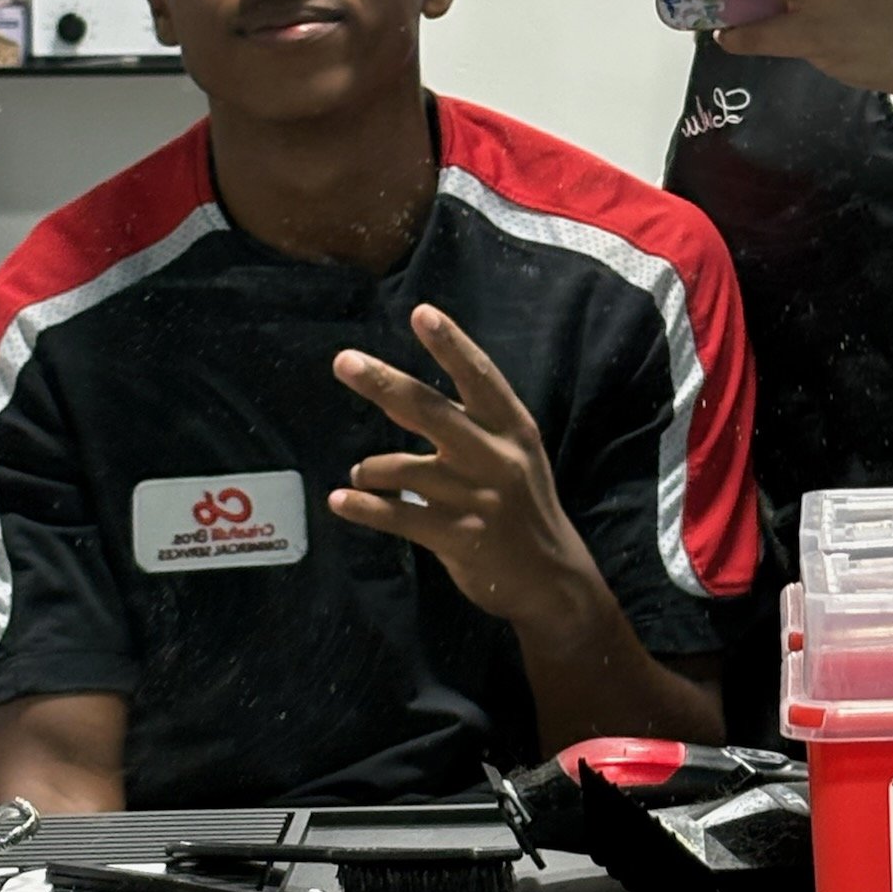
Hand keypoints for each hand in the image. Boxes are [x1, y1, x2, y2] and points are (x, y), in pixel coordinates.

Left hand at [329, 305, 603, 637]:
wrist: (550, 578)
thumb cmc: (523, 505)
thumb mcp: (516, 455)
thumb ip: (472, 425)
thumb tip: (398, 394)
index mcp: (514, 429)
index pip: (480, 377)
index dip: (451, 344)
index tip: (422, 313)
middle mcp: (496, 456)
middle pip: (430, 410)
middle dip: (384, 383)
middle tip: (344, 361)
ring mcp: (476, 498)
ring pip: (403, 469)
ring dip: (372, 469)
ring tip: (363, 474)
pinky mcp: (457, 537)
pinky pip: (397, 516)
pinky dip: (364, 507)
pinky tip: (342, 500)